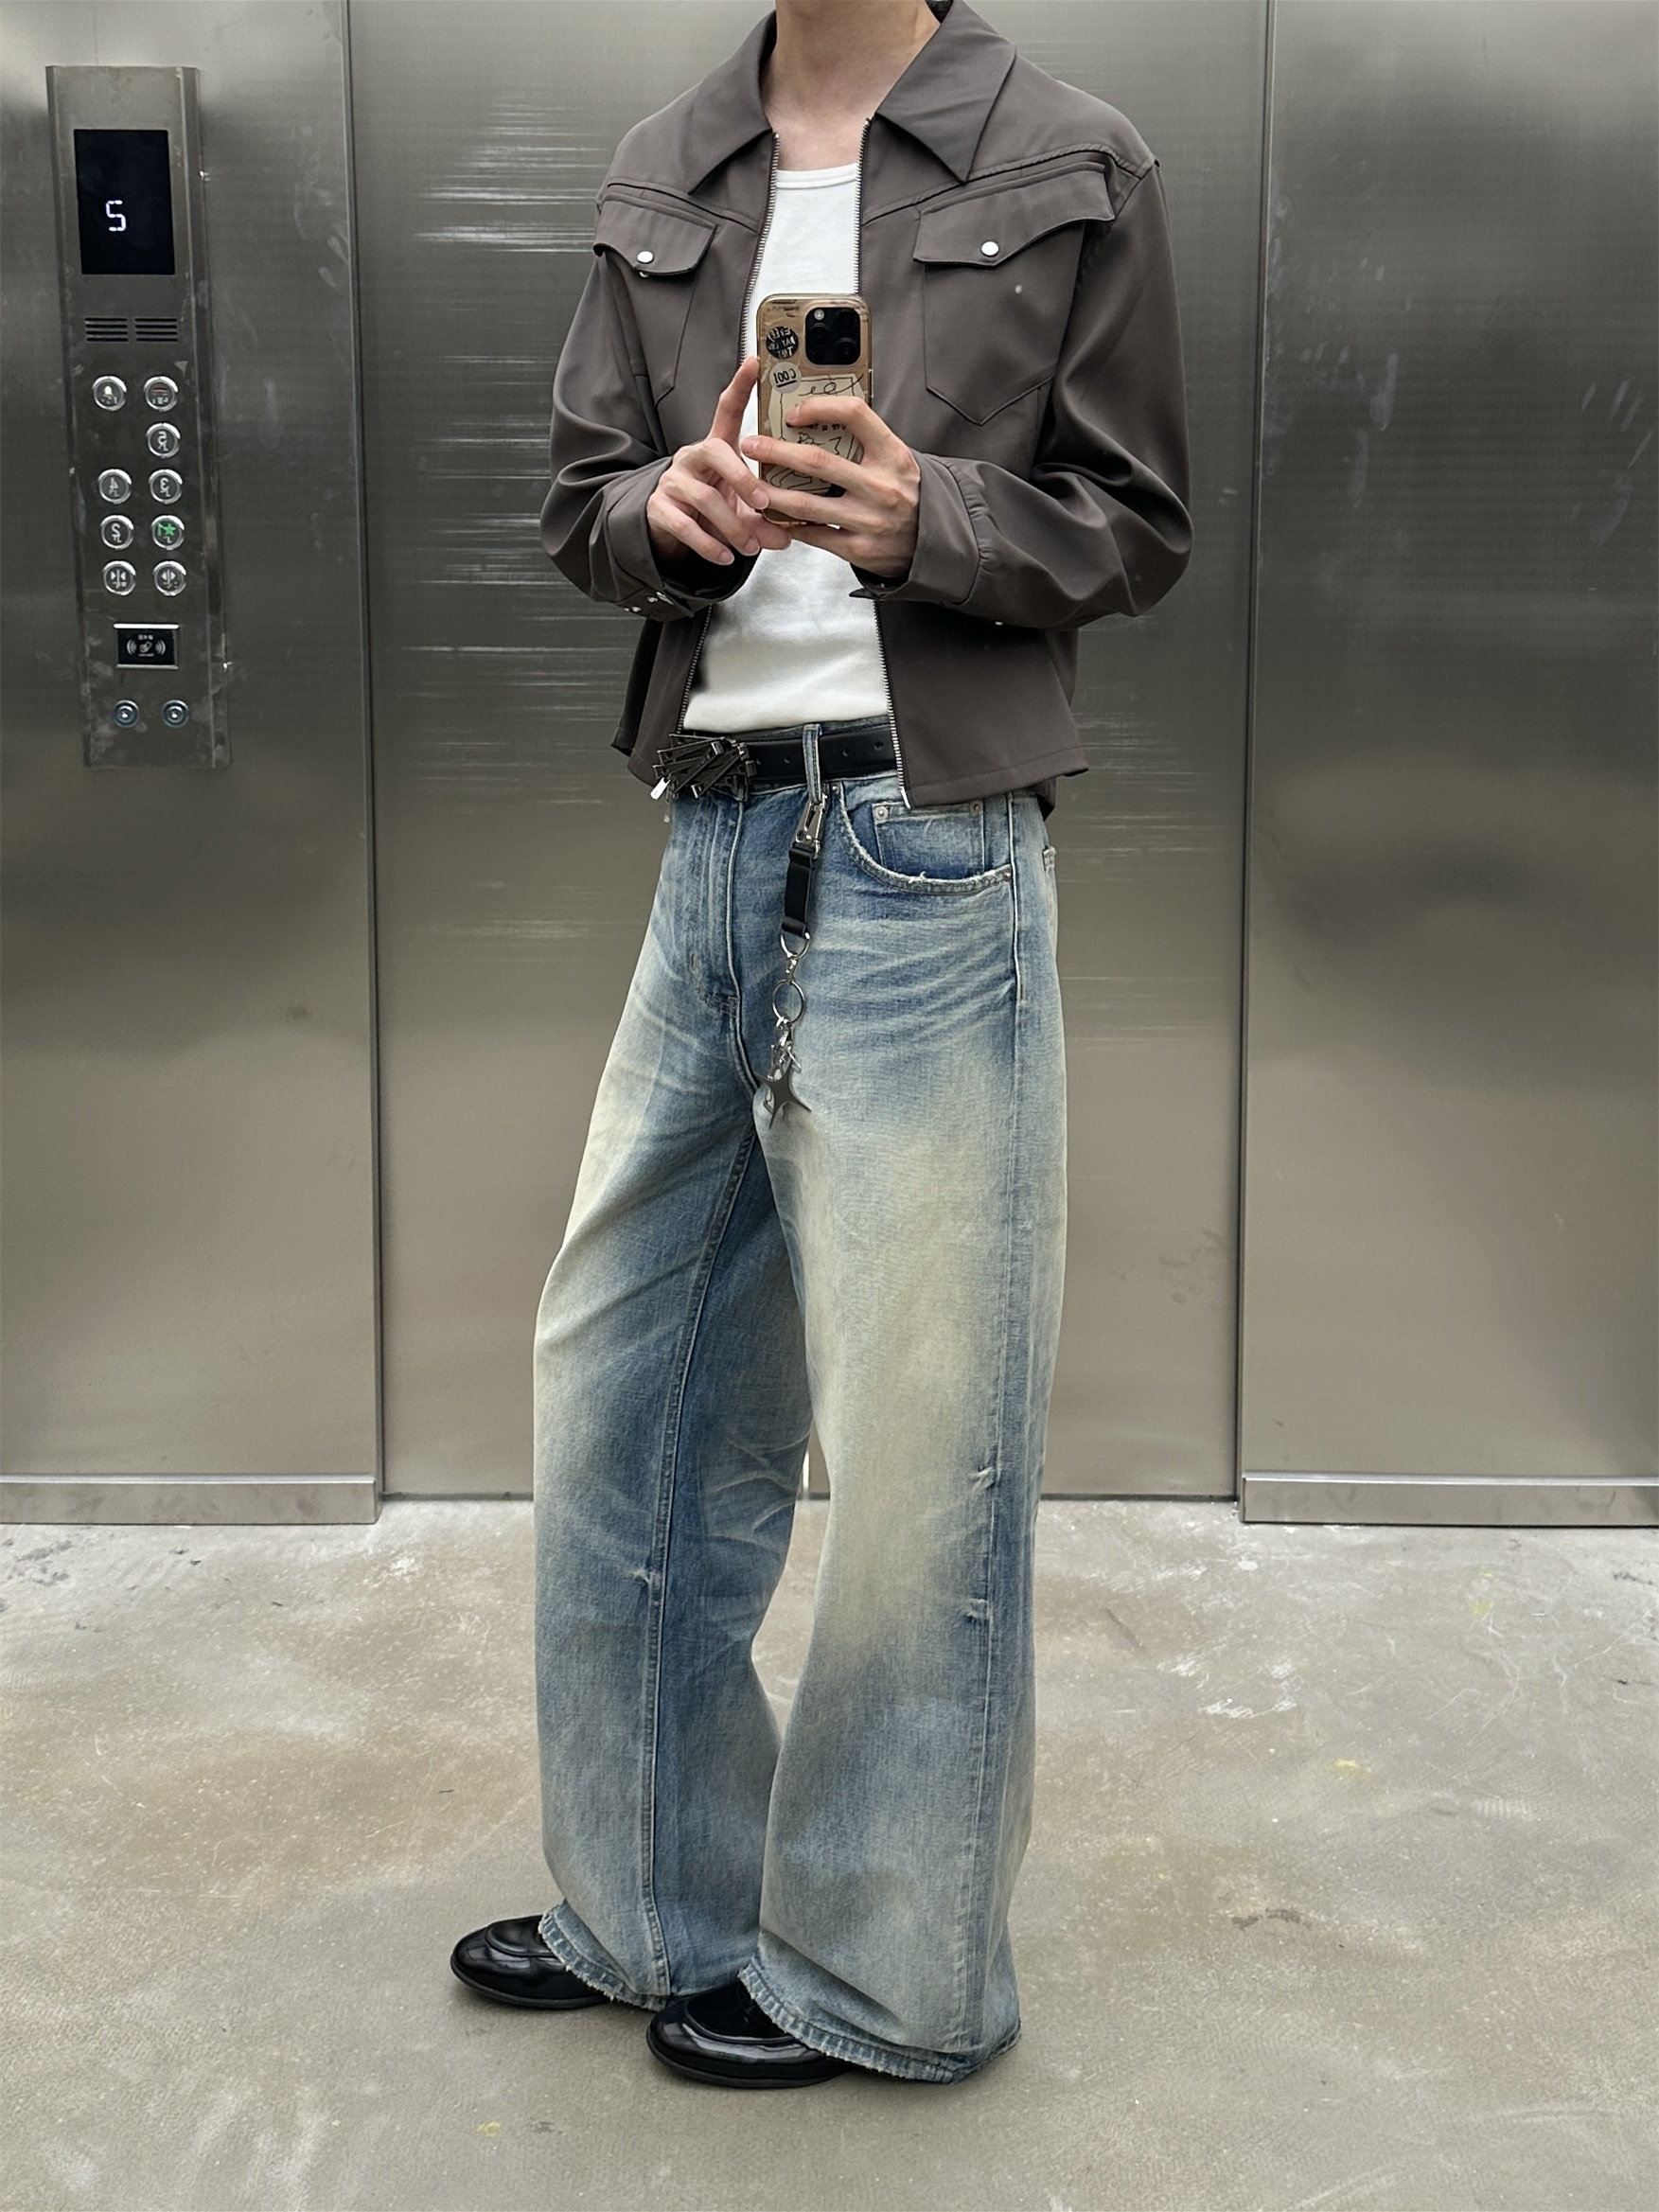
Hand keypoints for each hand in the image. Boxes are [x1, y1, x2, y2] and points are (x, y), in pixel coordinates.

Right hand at [646, 357, 796, 567]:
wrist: (666, 528)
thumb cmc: (710, 508)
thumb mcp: (739, 509)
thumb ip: (763, 521)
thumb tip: (787, 537)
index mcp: (715, 449)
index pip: (726, 411)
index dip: (740, 386)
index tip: (755, 363)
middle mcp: (693, 458)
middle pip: (715, 453)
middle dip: (743, 478)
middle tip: (764, 503)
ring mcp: (673, 481)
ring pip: (705, 498)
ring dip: (732, 526)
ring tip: (750, 547)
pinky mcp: (659, 508)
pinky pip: (685, 525)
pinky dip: (709, 545)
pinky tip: (726, 557)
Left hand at [741, 393, 919, 577]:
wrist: (934, 541)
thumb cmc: (907, 493)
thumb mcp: (896, 458)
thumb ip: (865, 441)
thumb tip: (818, 416)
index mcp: (892, 454)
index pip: (854, 414)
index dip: (819, 407)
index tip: (793, 412)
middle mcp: (881, 486)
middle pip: (817, 461)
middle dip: (776, 451)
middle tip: (751, 444)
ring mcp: (869, 520)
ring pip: (806, 504)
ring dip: (771, 493)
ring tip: (751, 485)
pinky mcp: (859, 549)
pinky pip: (814, 535)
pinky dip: (789, 525)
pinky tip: (774, 515)